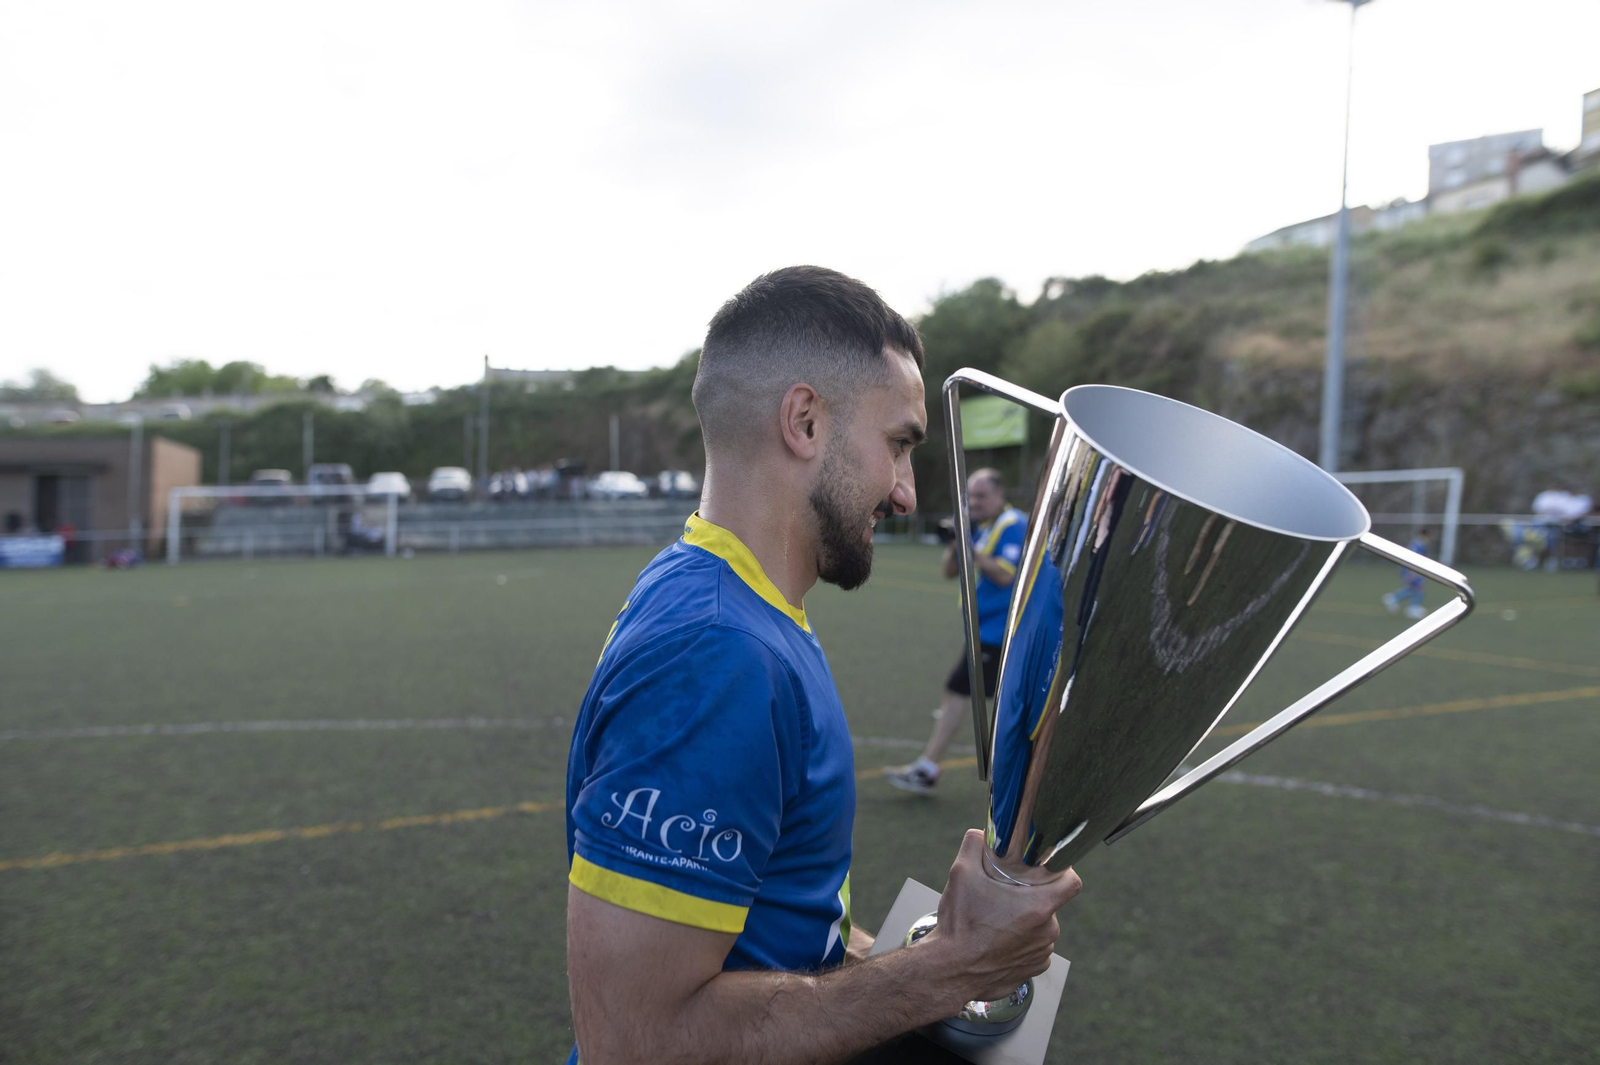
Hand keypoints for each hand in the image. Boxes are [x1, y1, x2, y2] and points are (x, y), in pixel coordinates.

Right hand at [925, 829, 1081, 1003]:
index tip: (1048, 868)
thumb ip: (973, 846)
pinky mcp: (1033, 970)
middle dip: (1030, 897)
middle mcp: (1047, 932)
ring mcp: (1041, 953)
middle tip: (1004, 895)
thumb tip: (979, 835)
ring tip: (995, 921)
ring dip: (1024, 922)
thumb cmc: (960, 927)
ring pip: (1040, 927)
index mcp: (1038, 907)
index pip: (1072, 883)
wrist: (949, 971)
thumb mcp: (961, 874)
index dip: (1063, 871)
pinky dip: (1020, 944)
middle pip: (1048, 903)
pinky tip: (997, 942)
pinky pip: (1033, 949)